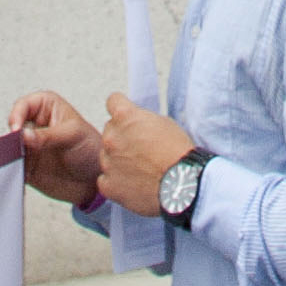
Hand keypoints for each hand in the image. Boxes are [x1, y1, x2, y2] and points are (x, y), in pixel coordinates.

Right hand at [12, 89, 102, 208]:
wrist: (95, 179)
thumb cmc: (91, 148)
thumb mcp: (73, 135)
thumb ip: (48, 135)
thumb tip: (24, 134)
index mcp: (46, 108)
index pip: (23, 105)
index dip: (17, 115)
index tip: (16, 129)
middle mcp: (35, 126)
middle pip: (13, 127)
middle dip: (10, 137)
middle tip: (14, 148)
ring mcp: (30, 147)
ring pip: (9, 147)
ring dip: (8, 154)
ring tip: (14, 162)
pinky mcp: (27, 167)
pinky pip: (12, 166)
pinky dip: (10, 170)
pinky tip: (15, 173)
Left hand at [92, 92, 198, 216]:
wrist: (181, 184)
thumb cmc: (177, 153)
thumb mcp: (164, 123)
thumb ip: (142, 120)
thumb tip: (135, 125)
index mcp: (125, 117)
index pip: (113, 102)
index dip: (122, 109)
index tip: (127, 117)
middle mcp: (111, 137)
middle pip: (109, 131)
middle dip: (121, 137)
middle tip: (139, 148)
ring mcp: (107, 162)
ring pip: (106, 156)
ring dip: (117, 160)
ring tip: (139, 170)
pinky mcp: (108, 184)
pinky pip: (105, 179)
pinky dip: (116, 181)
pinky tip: (132, 184)